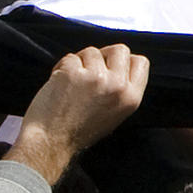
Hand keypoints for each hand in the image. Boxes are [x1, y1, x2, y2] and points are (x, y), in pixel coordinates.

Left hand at [9, 44, 149, 185]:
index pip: (141, 62)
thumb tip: (117, 66)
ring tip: (71, 81)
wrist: (51, 143)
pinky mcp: (72, 73)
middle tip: (90, 68)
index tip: (110, 66)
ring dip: (80, 62)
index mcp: (131, 98)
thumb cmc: (79, 132)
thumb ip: (122, 90)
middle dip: (104, 55)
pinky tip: (58, 82)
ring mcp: (95, 78)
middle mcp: (117, 86)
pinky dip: (62, 67)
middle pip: (120, 50)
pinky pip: (70, 58)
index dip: (124, 61)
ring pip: (92, 52)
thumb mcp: (115, 114)